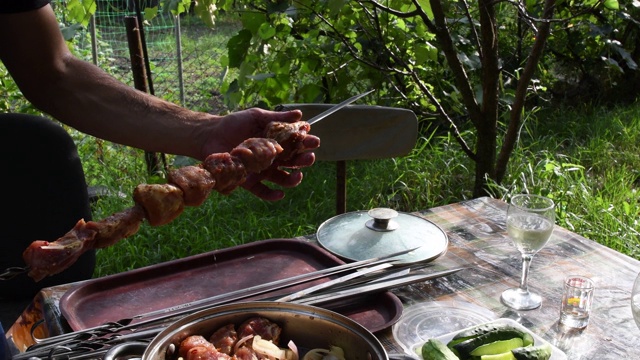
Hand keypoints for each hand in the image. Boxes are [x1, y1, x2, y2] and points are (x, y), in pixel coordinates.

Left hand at [200, 107, 319, 200]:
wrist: (211, 135)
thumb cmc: (235, 124)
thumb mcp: (257, 117)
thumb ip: (277, 117)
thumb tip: (300, 115)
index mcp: (277, 142)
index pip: (297, 144)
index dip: (307, 143)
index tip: (314, 140)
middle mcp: (273, 158)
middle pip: (294, 162)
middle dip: (304, 160)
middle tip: (309, 157)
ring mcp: (263, 170)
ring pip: (283, 179)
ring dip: (293, 180)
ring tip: (297, 176)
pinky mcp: (250, 181)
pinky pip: (263, 191)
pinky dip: (272, 195)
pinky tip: (280, 194)